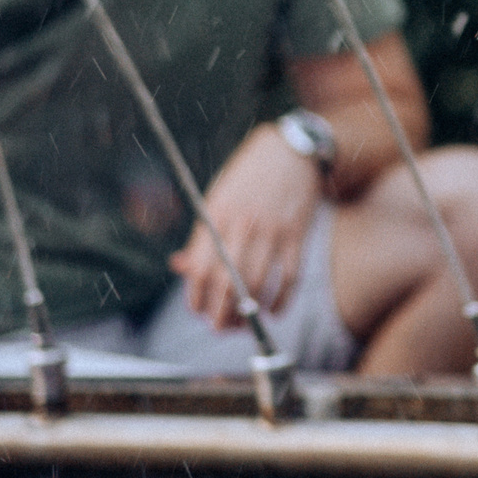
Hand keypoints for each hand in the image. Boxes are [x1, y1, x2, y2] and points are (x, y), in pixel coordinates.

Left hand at [170, 122, 323, 329]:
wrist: (291, 150)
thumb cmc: (249, 175)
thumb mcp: (217, 197)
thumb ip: (201, 234)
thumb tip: (180, 266)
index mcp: (217, 215)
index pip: (200, 268)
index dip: (197, 297)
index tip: (198, 311)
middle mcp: (243, 225)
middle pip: (227, 282)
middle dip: (221, 314)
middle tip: (220, 328)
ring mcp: (272, 231)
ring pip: (258, 284)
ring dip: (250, 313)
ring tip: (245, 324)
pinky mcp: (297, 234)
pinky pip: (289, 277)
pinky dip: (282, 300)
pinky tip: (275, 311)